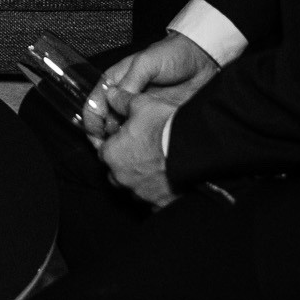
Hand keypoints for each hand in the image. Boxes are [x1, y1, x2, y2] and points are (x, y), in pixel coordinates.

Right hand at [81, 32, 218, 140]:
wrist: (201, 61)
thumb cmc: (172, 55)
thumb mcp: (147, 63)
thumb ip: (130, 81)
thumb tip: (117, 101)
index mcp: (115, 81)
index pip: (94, 104)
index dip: (92, 122)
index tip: (97, 138)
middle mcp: (124, 97)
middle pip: (106, 122)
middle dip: (105, 138)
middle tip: (112, 151)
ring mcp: (140, 110)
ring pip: (124, 131)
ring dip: (124, 142)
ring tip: (130, 150)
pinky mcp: (155, 119)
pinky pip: (143, 134)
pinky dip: (141, 143)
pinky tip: (146, 148)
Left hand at [98, 81, 197, 206]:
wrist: (196, 152)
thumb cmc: (166, 128)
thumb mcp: (143, 105)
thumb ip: (123, 101)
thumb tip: (111, 94)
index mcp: (112, 154)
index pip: (104, 150)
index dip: (115, 143)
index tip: (126, 138)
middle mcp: (122, 178)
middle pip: (117, 172)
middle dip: (126, 163)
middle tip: (143, 151)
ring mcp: (141, 194)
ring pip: (135, 188)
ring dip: (142, 179)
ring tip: (159, 165)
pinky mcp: (160, 204)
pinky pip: (155, 201)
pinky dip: (159, 193)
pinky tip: (170, 181)